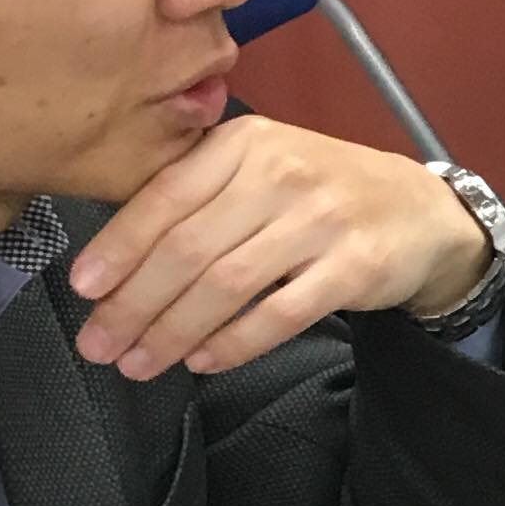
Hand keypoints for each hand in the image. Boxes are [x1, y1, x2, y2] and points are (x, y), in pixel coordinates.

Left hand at [67, 117, 492, 378]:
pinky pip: (280, 314)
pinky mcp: (355, 268)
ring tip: (139, 362)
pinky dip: (234, 343)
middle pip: (189, 248)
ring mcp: (322, 221)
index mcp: (245, 143)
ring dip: (173, 331)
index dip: (119, 247)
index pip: (166, 197)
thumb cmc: (321, 192)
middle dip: (134, 303)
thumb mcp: (261, 166)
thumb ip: (198, 192)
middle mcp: (282, 174)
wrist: (420, 210)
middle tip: (100, 344)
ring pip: (227, 285)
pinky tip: (202, 360)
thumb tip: (116, 257)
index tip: (84, 288)